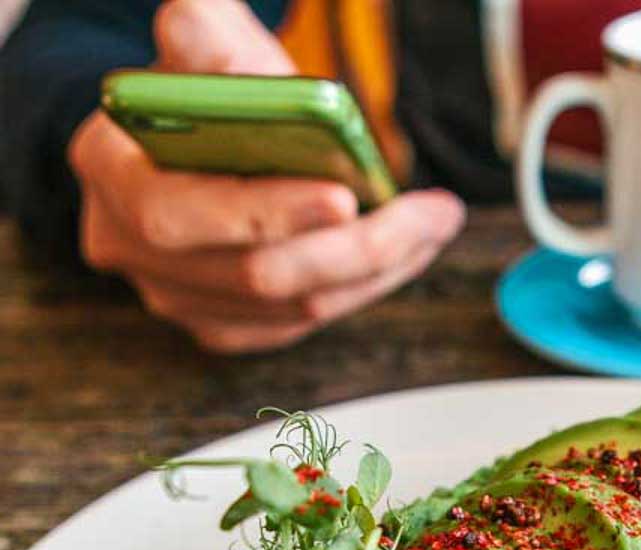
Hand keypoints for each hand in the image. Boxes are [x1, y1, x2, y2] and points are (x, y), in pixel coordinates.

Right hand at [67, 0, 464, 353]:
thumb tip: (206, 44)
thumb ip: (204, 35)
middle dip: (355, 250)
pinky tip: (403, 253)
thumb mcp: (203, 40)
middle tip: (429, 216)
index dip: (264, 213)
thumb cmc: (206, 89)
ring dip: (377, 272)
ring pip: (293, 308)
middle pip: (255, 276)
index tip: (345, 196)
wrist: (193, 139)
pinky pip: (301, 325)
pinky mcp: (219, 326)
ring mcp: (176, 298)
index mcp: (111, 171)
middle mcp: (132, 248)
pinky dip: (361, 291)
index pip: (179, 216)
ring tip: (434, 225)